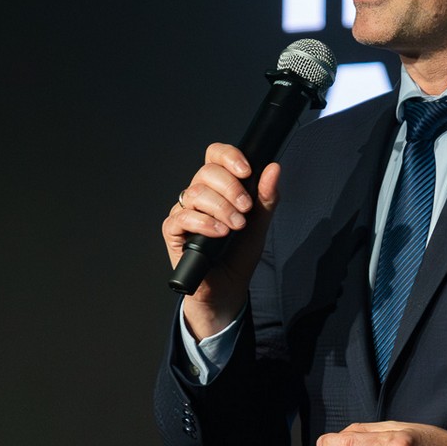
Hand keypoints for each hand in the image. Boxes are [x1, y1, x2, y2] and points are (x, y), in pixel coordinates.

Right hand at [163, 144, 279, 336]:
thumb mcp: (259, 224)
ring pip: (195, 193)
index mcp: (218, 187)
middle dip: (231, 188)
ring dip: (221, 208)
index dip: (228, 156)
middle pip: (206, 172)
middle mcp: (199, 195)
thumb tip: (273, 168)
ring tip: (236, 226)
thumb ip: (266, 197)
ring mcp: (184, 212)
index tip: (246, 170)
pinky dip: (204, 223)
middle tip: (246, 209)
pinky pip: (182, 216)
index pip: (215, 156)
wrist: (228, 289)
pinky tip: (219, 233)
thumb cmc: (239, 255)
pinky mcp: (173, 231)